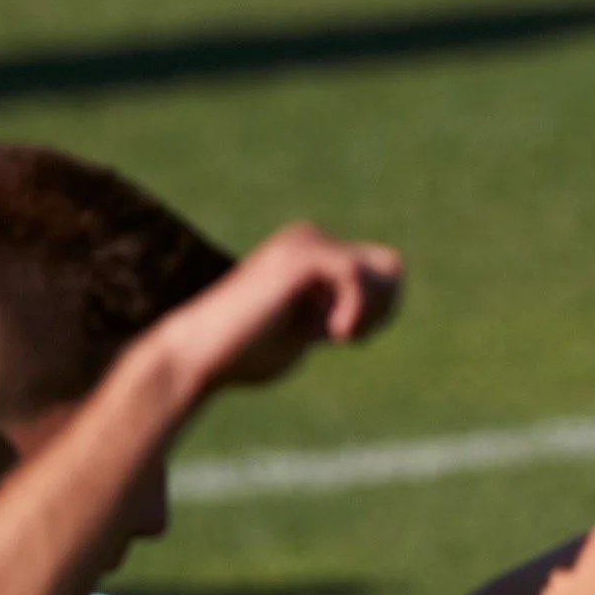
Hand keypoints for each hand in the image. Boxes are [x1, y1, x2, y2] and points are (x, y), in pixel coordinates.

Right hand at [143, 223, 403, 392]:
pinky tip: (333, 334)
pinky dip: (356, 311)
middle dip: (382, 307)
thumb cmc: (248, 352)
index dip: (380, 308)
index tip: (347, 337)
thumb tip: (384, 307)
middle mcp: (309, 239)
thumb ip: (338, 312)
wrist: (203, 355)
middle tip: (343, 336)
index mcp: (312, 254)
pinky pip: (357, 276)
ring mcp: (304, 244)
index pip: (383, 269)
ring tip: (335, 334)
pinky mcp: (299, 259)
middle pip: (391, 264)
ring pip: (383, 268)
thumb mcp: (308, 329)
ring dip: (371, 312)